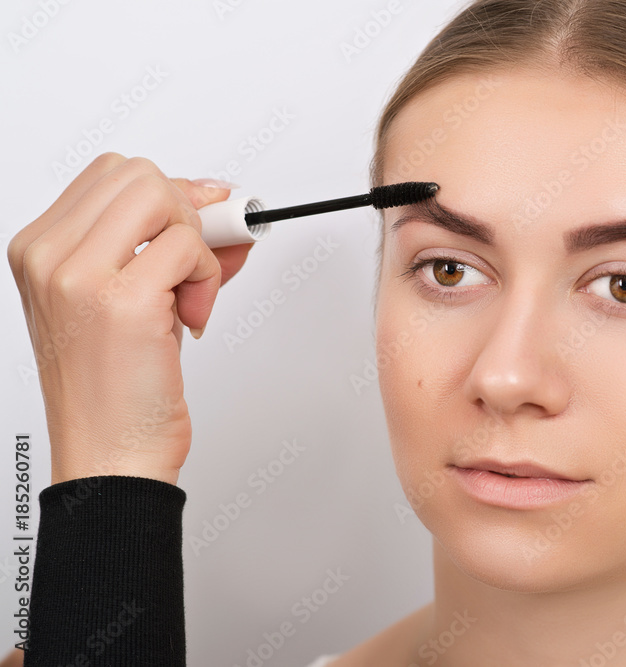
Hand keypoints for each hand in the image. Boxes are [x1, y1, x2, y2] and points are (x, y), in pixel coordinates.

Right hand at [7, 153, 253, 485]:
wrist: (111, 455)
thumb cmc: (116, 388)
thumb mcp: (137, 299)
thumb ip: (170, 247)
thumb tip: (221, 207)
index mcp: (39, 250)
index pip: (110, 174)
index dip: (168, 194)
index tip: (196, 224)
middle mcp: (48, 257)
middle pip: (138, 173)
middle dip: (184, 213)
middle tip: (192, 264)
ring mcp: (79, 276)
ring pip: (161, 196)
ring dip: (195, 244)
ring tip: (188, 294)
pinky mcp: (122, 300)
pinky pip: (189, 247)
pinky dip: (208, 277)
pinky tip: (192, 317)